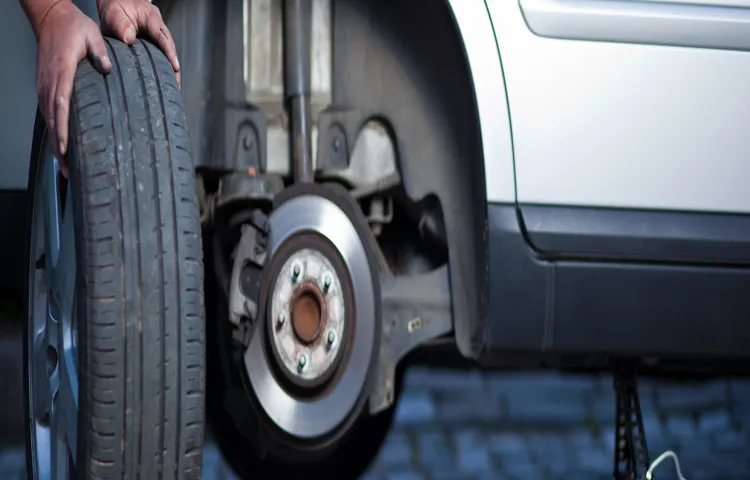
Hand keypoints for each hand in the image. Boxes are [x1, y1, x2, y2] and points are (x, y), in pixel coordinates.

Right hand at [34, 1, 112, 174]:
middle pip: (53, 122)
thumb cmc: (73, 28)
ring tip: (66, 167)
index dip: (62, 131)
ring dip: (56, 144)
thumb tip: (108, 68)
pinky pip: (49, 114)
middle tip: (69, 172)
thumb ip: (100, 53)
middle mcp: (50, 83)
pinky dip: (54, 132)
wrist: (52, 18)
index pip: (61, 107)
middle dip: (59, 148)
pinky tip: (62, 146)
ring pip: (49, 121)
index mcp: (62, 73)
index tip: (65, 150)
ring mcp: (45, 86)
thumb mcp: (91, 35)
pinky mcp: (46, 87)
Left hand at [98, 0, 179, 82]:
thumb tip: (129, 39)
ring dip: (171, 68)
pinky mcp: (154, 42)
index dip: (169, 53)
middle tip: (176, 84)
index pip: (162, 37)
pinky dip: (164, 66)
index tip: (175, 67)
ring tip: (173, 86)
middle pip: (170, 47)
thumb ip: (120, 24)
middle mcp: (158, 27)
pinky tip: (163, 79)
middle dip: (174, 66)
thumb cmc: (115, 6)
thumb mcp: (114, 12)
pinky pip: (161, 54)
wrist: (116, 2)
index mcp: (151, 17)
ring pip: (168, 52)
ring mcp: (158, 34)